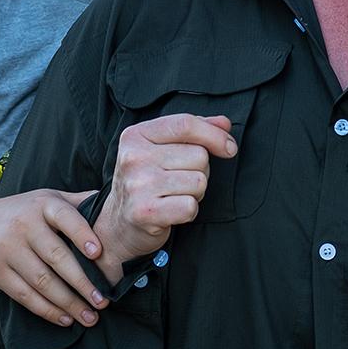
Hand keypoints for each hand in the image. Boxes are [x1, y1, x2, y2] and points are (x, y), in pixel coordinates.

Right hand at [0, 189, 106, 328]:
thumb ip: (78, 202)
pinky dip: (47, 310)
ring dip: (68, 302)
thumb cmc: (24, 212)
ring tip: (90, 317)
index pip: (66, 217)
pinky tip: (65, 318)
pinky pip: (25, 295)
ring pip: (42, 281)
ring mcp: (9, 250)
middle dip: (82, 281)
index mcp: (44, 204)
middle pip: (56, 256)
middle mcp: (25, 225)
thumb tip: (116, 202)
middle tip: (103, 300)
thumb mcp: (48, 198)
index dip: (82, 234)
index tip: (99, 253)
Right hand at [93, 114, 235, 281]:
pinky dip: (188, 211)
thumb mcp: (161, 148)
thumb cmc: (146, 181)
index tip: (229, 148)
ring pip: (199, 182)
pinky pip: (190, 206)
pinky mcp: (144, 213)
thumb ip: (193, 131)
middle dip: (200, 171)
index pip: (185, 124)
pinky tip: (172, 211)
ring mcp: (137, 185)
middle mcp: (134, 157)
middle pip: (199, 156)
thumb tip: (225, 123)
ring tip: (174, 195)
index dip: (215, 135)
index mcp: (136, 135)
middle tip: (179, 181)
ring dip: (195, 192)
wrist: (118, 224)